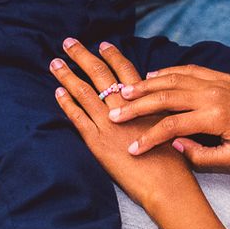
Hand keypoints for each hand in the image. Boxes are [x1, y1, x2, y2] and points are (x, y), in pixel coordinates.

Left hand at [52, 39, 198, 210]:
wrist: (168, 186)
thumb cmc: (174, 162)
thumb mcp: (172, 128)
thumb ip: (158, 114)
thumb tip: (153, 106)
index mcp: (145, 103)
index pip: (125, 71)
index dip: (112, 56)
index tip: (102, 44)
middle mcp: (125, 108)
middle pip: (99, 74)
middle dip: (82, 56)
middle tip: (68, 42)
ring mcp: (110, 124)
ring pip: (84, 92)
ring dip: (67, 75)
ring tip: (55, 63)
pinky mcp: (98, 142)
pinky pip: (78, 117)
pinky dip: (67, 103)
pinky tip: (58, 92)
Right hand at [107, 64, 229, 168]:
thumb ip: (201, 155)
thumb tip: (173, 145)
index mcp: (214, 117)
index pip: (171, 126)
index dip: (148, 138)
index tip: (131, 149)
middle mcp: (212, 94)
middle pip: (165, 96)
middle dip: (136, 105)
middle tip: (114, 113)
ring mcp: (215, 81)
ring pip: (173, 78)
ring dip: (146, 84)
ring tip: (123, 91)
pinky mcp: (220, 76)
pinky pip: (188, 70)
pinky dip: (167, 72)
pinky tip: (152, 77)